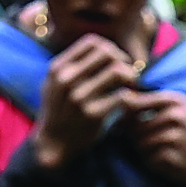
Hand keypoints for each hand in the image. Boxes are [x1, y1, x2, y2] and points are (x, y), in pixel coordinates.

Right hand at [31, 33, 140, 174]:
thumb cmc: (59, 112)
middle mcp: (67, 79)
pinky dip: (132, 98)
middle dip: (124, 62)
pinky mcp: (94, 116)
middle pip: (108, 53)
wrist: (53, 144)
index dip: (111, 48)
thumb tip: (103, 47)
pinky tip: (129, 104)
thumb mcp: (54, 83)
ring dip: (131, 77)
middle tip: (128, 76)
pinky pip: (124, 97)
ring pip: (118, 71)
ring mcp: (80, 97)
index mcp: (58, 67)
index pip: (92, 41)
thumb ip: (72, 65)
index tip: (117, 62)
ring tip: (130, 88)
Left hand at [126, 88, 185, 186]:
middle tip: (150, 143)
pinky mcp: (174, 158)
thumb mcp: (179, 108)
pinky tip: (167, 162)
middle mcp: (174, 116)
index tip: (128, 125)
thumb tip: (122, 102)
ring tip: (161, 152)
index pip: (133, 103)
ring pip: (140, 144)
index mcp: (173, 100)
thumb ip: (153, 102)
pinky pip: (149, 160)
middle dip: (137, 137)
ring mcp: (174, 137)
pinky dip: (153, 163)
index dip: (126, 117)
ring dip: (145, 151)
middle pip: (134, 127)